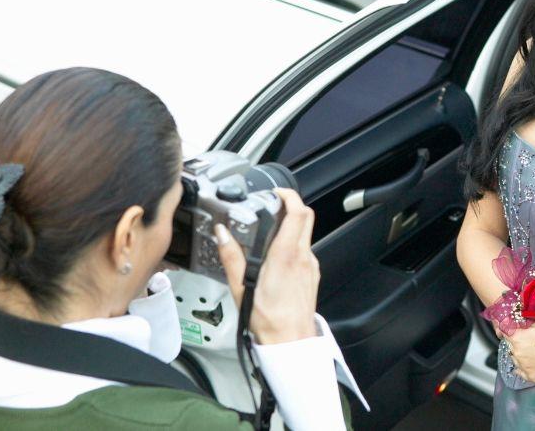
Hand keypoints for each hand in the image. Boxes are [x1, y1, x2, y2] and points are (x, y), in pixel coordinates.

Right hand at [216, 188, 319, 343]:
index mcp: (286, 256)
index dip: (289, 196)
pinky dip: (293, 245)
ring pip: (306, 234)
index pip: (298, 213)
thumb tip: (222, 235)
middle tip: (274, 204)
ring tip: (271, 232)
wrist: (291, 342)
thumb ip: (232, 257)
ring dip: (292, 226)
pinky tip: (277, 257)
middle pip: (306, 218)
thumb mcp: (241, 288)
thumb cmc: (270, 321)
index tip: (277, 192)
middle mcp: (303, 257)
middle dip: (292, 205)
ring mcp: (310, 266)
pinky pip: (305, 251)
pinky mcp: (312, 275)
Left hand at [506, 322, 534, 384]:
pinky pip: (520, 372)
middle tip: (529, 342)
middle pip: (509, 346)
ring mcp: (523, 366)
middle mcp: (517, 352)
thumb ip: (524, 322)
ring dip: (520, 355)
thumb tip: (513, 319)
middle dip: (516, 343)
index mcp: (518, 337)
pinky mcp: (530, 377)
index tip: (513, 330)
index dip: (509, 330)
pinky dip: (525, 368)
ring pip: (515, 359)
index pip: (504, 332)